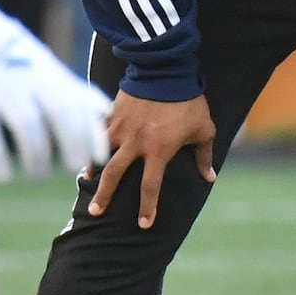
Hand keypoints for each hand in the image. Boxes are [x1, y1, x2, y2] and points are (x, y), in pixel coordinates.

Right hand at [0, 7, 112, 182]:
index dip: (93, 132)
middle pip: (60, 110)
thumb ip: (74, 91)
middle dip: (73, 141)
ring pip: (27, 123)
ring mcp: (2, 86)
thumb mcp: (47, 68)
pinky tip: (3, 176)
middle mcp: (30, 78)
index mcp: (50, 73)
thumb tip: (106, 112)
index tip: (99, 158)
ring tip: (38, 174)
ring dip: (36, 155)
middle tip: (75, 166)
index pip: (80, 103)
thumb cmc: (15, 59)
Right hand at [88, 90, 216, 229]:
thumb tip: (209, 178)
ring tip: (86, 182)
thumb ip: (204, 156)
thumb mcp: (204, 129)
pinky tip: (86, 150)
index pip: (151, 186)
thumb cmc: (189, 101)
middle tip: (96, 213)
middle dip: (104, 196)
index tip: (143, 224)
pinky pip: (98, 132)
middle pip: (115, 175)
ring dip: (92, 169)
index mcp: (159, 150)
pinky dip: (91, 142)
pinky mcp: (113, 113)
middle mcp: (136, 143)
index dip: (147, 207)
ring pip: (101, 153)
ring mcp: (121, 128)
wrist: (167, 70)